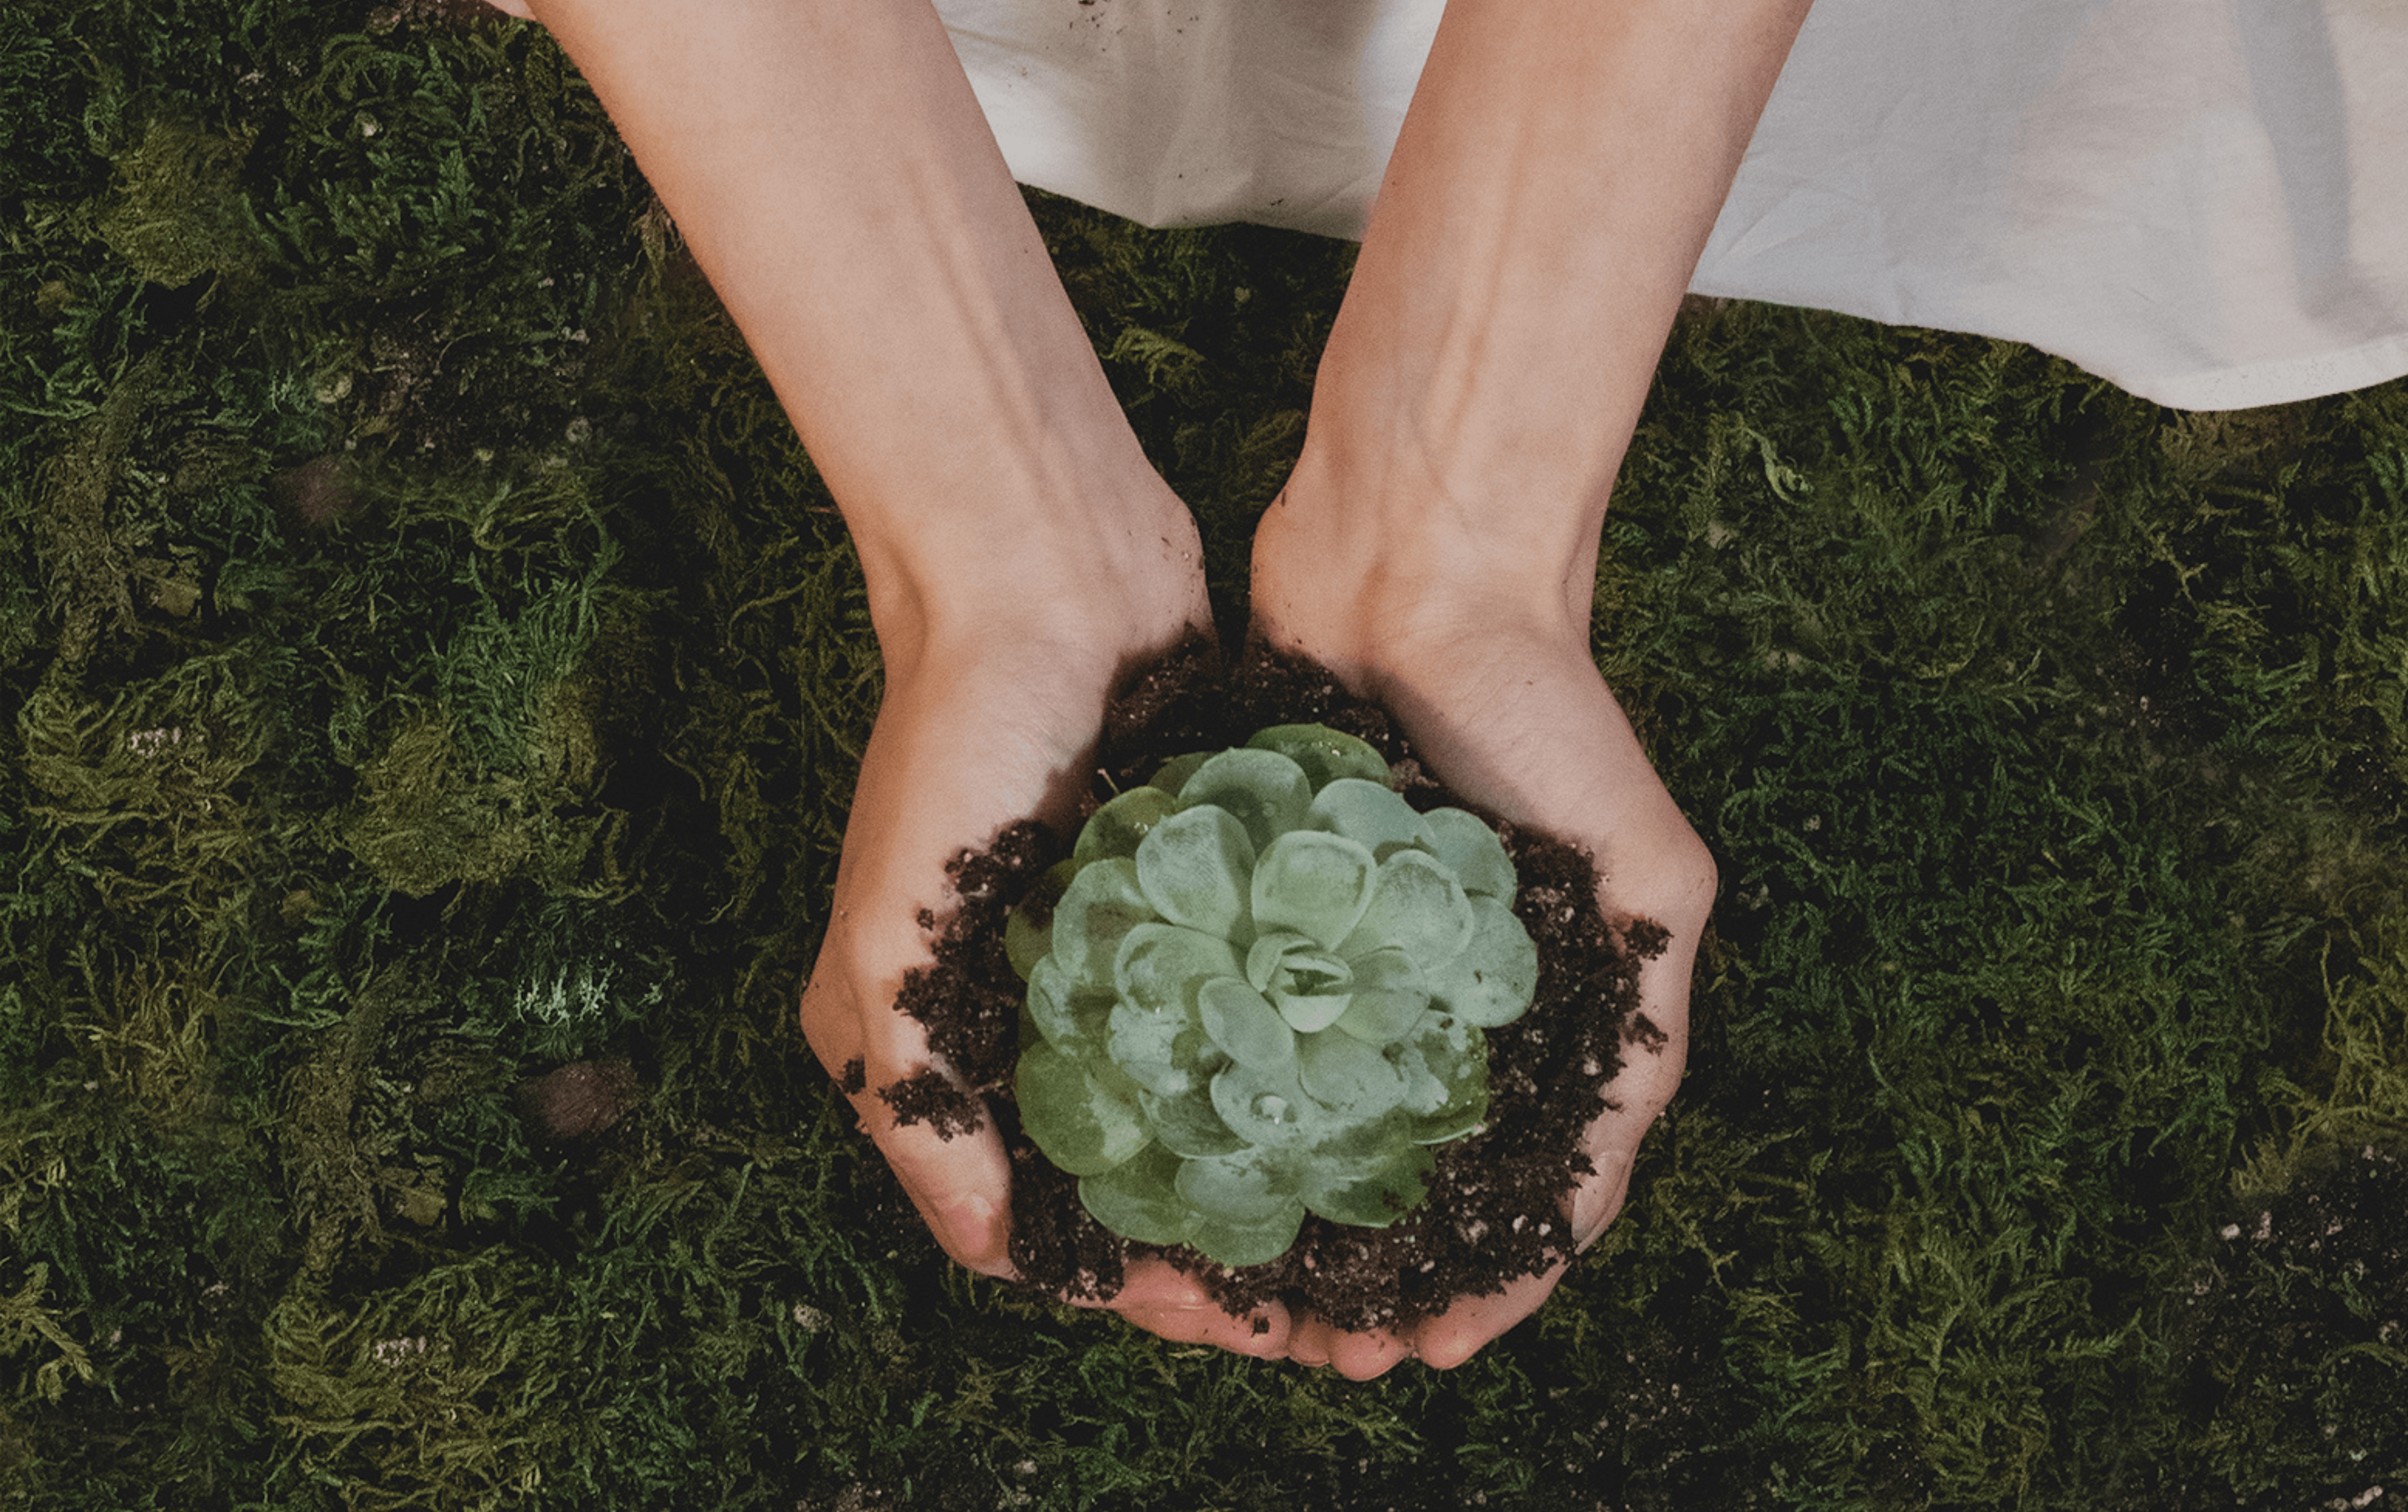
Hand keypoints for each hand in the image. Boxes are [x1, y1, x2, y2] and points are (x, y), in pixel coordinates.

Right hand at [794, 524, 1298, 1357]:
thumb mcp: (890, 937)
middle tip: (1307, 1294)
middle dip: (1205, 1248)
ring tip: (1347, 1225)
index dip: (1119, 1282)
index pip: (1029, 1212)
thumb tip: (999, 1255)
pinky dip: (1285, 1066)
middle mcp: (1015, 1009)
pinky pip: (1240, 1009)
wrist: (1043, 573)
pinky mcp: (1183, 897)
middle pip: (1119, 1174)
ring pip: (1192, 1105)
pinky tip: (1361, 1111)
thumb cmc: (950, 742)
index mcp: (928, 1036)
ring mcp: (1107, 954)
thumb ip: (920, 1101)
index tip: (1214, 1315)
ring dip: (1256, 1173)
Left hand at [1250, 478, 1718, 1372]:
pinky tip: (1189, 1166)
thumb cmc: (1551, 713)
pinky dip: (1226, 1103)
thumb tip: (1605, 1176)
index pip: (1527, 1187)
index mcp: (1557, 1006)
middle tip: (1313, 1350)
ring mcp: (1359, 953)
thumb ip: (1646, 1016)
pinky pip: (1244, 1024)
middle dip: (1371, 1274)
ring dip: (1291, 1213)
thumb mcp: (1648, 871)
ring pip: (1320, 1119)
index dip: (1488, 1282)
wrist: (1424, 570)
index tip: (1427, 1350)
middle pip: (1414, 1173)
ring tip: (1242, 1290)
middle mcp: (1455, 993)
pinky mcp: (1276, 901)